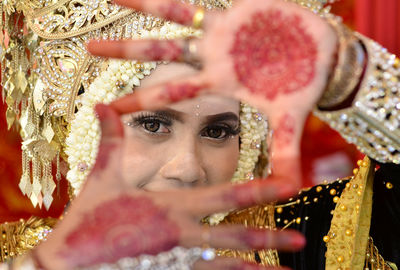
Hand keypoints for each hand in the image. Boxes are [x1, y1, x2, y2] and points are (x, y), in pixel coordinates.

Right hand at [34, 104, 303, 269]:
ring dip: (258, 266)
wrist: (66, 266)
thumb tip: (104, 103)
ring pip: (227, 265)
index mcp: (170, 206)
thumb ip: (110, 142)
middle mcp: (181, 234)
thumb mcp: (101, 179)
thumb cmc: (86, 222)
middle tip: (300, 239)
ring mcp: (177, 261)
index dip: (259, 190)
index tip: (287, 188)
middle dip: (270, 236)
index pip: (224, 197)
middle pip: (236, 235)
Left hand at [88, 0, 337, 187]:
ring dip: (142, 7)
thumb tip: (292, 192)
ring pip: (173, 17)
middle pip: (160, 54)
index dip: (141, 101)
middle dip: (125, 52)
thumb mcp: (290, 123)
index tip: (109, 108)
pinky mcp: (234, 11)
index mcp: (219, 83)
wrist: (321, 58)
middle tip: (88, 49)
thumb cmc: (302, 89)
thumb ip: (286, 154)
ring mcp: (220, 32)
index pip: (171, 94)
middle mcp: (212, 58)